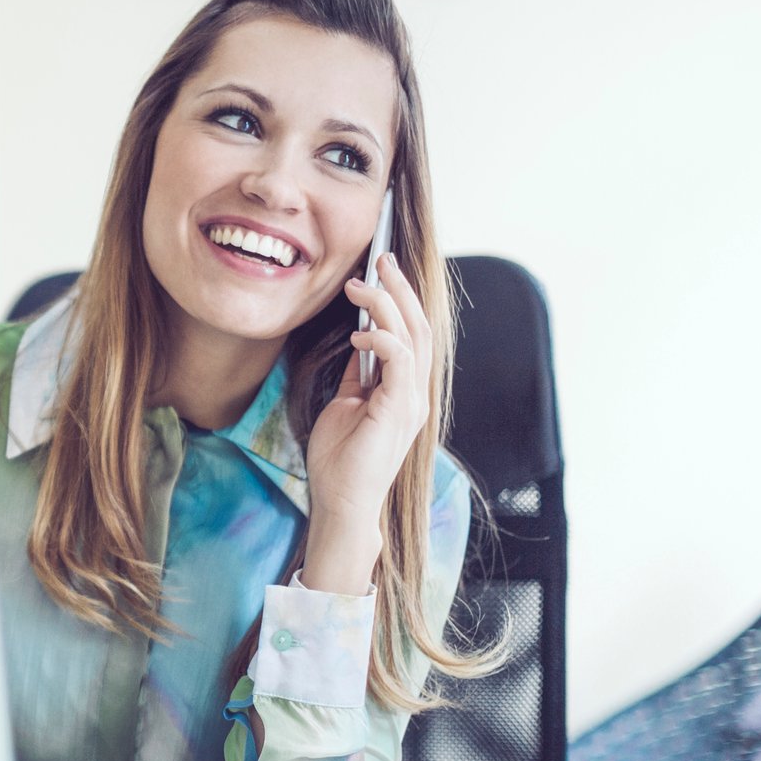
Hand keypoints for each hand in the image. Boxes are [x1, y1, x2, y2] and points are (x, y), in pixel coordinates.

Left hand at [301, 253, 433, 590]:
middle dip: (400, 289)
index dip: (401, 300)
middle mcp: (416, 393)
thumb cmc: (340, 459)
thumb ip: (359, 375)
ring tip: (361, 285)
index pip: (413, 334)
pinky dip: (382, 339)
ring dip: (388, 304)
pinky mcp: (398, 410)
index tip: (381, 272)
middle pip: (420, 327)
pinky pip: (399, 361)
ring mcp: (411, 402)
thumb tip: (358, 343)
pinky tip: (358, 334)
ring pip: (412, 337)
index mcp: (406, 391)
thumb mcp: (347, 404)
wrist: (341, 501)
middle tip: (381, 258)